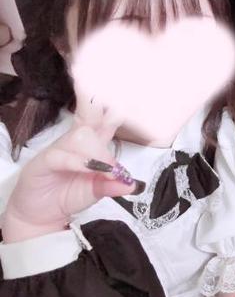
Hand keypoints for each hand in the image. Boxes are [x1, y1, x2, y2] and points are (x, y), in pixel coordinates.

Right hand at [2, 84, 143, 242]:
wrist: (42, 214)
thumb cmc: (70, 193)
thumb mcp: (97, 191)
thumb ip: (113, 186)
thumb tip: (132, 184)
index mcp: (94, 141)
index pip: (107, 117)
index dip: (115, 103)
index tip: (127, 89)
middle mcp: (78, 139)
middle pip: (90, 112)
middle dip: (96, 97)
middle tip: (105, 82)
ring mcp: (60, 148)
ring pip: (82, 136)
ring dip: (97, 152)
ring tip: (107, 170)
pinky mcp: (45, 161)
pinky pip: (63, 156)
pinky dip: (79, 162)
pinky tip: (90, 168)